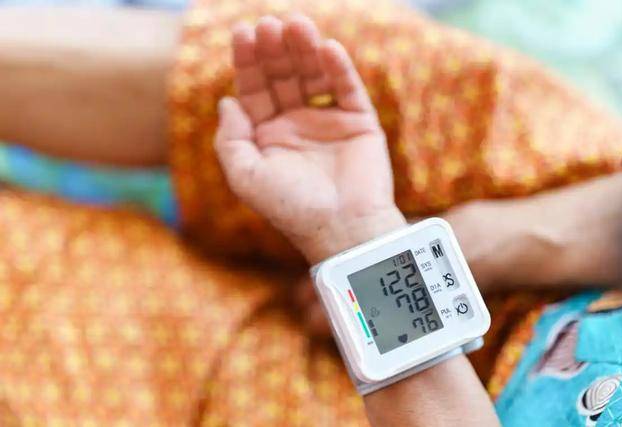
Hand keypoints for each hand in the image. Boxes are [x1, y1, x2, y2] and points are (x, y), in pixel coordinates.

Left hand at [215, 15, 404, 263]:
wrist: (342, 230)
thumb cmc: (292, 209)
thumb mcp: (246, 178)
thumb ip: (231, 139)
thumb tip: (226, 101)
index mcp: (268, 136)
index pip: (254, 89)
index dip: (247, 61)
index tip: (243, 32)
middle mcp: (296, 124)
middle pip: (282, 76)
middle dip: (274, 50)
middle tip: (269, 24)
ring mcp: (328, 121)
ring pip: (314, 75)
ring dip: (305, 50)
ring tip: (297, 25)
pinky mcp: (360, 122)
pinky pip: (347, 88)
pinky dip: (338, 67)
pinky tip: (326, 48)